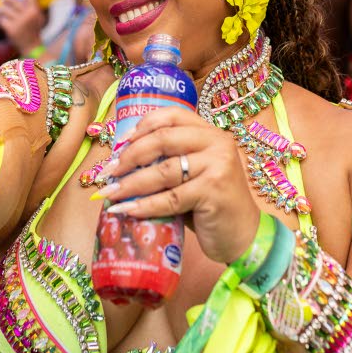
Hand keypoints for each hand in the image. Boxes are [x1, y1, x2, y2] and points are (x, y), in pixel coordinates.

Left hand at [0, 0, 45, 53]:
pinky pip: (2, 20)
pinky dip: (2, 21)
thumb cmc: (34, 30)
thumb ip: (32, 6)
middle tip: (5, 0)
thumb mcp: (38, 18)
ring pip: (4, 10)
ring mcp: (19, 22)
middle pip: (12, 1)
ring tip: (3, 13)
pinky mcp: (11, 29)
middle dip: (7, 1)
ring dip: (2, 11)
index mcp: (35, 11)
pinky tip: (6, 24)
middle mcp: (27, 15)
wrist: (32, 46)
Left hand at [99, 107, 259, 264]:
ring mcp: (218, 165)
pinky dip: (144, 205)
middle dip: (129, 156)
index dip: (142, 126)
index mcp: (211, 133)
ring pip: (163, 170)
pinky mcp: (214, 191)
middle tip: (108, 172)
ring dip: (131, 183)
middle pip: (162, 139)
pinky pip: (170, 198)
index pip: (172, 116)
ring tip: (110, 194)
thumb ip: (168, 163)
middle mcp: (217, 142)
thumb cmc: (211, 206)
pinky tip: (127, 210)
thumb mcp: (192, 175)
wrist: (243, 236)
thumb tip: (120, 164)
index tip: (120, 144)